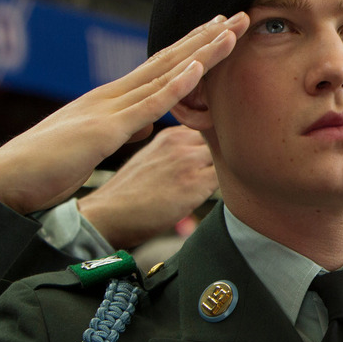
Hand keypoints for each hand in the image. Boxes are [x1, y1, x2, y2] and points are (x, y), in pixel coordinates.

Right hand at [0, 13, 248, 213]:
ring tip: (229, 31)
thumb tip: (147, 123)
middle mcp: (112, 96)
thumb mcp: (96, 145)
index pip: (159, 70)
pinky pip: (146, 105)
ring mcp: (108, 109)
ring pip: (164, 75)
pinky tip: (198, 68)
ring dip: (200, 52)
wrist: (7, 179)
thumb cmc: (46, 166)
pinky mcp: (104, 130)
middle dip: (204, 40)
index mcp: (111, 101)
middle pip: (167, 62)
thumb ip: (123, 130)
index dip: (191, 50)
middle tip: (235, 18)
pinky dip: (173, 86)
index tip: (216, 34)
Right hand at [77, 125, 217, 248]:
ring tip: (227, 181)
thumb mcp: (150, 158)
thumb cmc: (128, 193)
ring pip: (227, 156)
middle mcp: (180, 142)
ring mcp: (188, 161)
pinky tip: (222, 194)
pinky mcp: (196, 183)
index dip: (220, 142)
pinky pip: (227, 177)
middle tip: (233, 168)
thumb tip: (202, 158)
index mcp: (170, 134)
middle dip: (229, 152)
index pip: (210, 128)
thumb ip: (176, 151)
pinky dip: (230, 184)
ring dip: (230, 168)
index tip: (223, 154)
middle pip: (222, 138)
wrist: (109, 214)